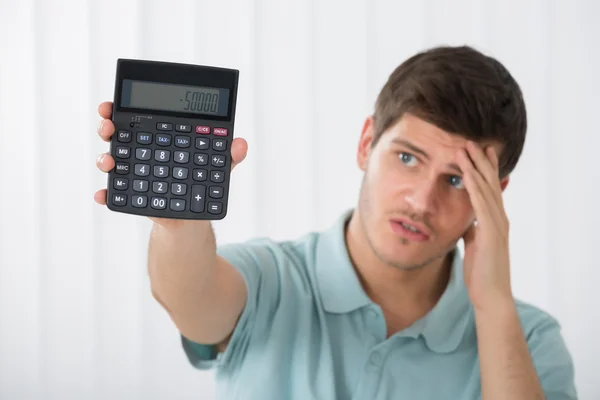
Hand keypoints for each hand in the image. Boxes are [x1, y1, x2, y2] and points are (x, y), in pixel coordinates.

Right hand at [94, 101, 247, 227]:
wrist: (194, 214)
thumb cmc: (202, 181)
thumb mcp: (217, 166)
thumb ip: (229, 155)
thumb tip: (240, 144)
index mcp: (157, 136)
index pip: (136, 116)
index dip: (120, 109)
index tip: (112, 105)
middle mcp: (140, 151)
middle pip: (117, 133)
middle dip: (107, 126)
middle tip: (108, 126)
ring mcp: (134, 173)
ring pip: (112, 160)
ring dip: (104, 158)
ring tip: (110, 161)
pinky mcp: (132, 196)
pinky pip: (114, 194)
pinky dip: (106, 194)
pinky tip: (103, 195)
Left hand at [456, 141, 511, 311]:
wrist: (490, 296)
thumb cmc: (481, 271)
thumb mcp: (473, 243)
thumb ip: (471, 227)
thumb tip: (464, 217)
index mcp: (494, 220)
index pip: (489, 188)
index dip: (484, 168)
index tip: (476, 150)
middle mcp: (499, 218)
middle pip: (490, 183)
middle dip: (480, 161)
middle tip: (471, 140)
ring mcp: (497, 225)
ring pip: (487, 190)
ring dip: (475, 168)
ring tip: (466, 148)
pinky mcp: (492, 234)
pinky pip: (482, 206)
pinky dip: (475, 188)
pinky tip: (468, 174)